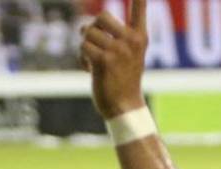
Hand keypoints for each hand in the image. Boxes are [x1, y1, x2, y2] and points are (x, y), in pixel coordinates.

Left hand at [80, 0, 147, 118]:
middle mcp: (131, 41)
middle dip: (91, 28)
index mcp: (140, 37)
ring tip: (90, 59)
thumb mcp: (129, 56)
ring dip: (84, 45)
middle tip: (92, 42)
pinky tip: (88, 68)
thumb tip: (83, 26)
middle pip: (102, 16)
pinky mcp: (104, 61)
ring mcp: (118, 50)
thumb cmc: (124, 81)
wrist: (124, 107)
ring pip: (88, 33)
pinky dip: (81, 57)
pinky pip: (83, 47)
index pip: (140, 8)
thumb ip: (116, 38)